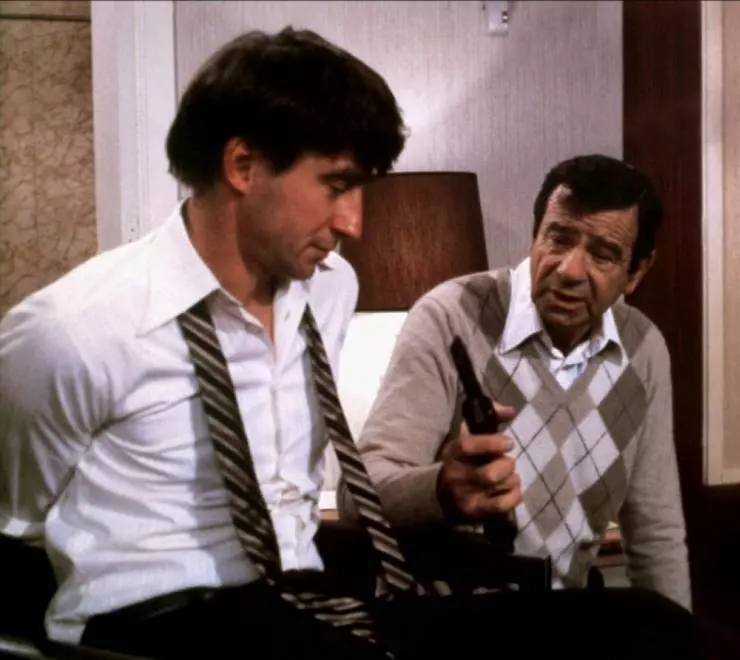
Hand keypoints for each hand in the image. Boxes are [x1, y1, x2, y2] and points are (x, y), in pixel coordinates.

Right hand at [437, 402, 520, 520]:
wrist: (440, 494)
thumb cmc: (462, 462)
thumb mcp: (467, 440)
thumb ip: (489, 420)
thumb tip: (511, 411)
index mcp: (452, 453)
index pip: (468, 446)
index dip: (491, 443)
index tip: (509, 442)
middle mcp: (456, 475)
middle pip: (489, 474)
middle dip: (506, 466)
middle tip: (508, 463)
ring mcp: (465, 496)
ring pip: (498, 488)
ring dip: (513, 479)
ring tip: (510, 477)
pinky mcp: (474, 511)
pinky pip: (501, 505)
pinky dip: (514, 496)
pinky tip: (514, 490)